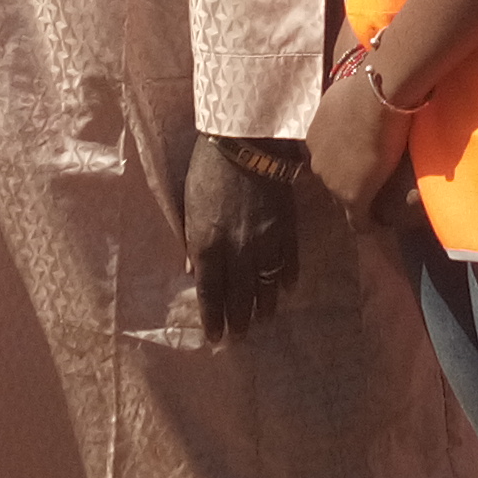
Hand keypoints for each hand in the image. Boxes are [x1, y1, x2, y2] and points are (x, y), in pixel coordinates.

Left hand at [185, 135, 298, 345]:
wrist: (246, 141)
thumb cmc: (207, 170)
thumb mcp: (189, 207)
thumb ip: (193, 243)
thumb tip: (196, 271)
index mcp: (208, 245)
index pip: (210, 292)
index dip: (213, 318)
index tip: (215, 336)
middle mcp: (238, 250)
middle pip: (240, 294)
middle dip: (239, 319)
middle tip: (240, 337)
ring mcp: (265, 241)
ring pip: (267, 283)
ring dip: (264, 305)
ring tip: (263, 319)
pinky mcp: (286, 228)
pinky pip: (288, 260)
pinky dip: (287, 276)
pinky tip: (285, 288)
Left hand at [311, 71, 412, 225]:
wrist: (377, 98)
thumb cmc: (366, 87)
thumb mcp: (346, 95)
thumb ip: (347, 105)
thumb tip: (362, 96)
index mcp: (315, 136)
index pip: (329, 156)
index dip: (346, 161)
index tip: (363, 163)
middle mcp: (317, 160)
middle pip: (333, 178)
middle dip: (350, 180)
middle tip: (374, 180)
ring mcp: (332, 180)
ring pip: (344, 197)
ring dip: (360, 197)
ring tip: (379, 201)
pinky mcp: (352, 196)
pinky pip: (358, 220)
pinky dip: (367, 223)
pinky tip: (378, 226)